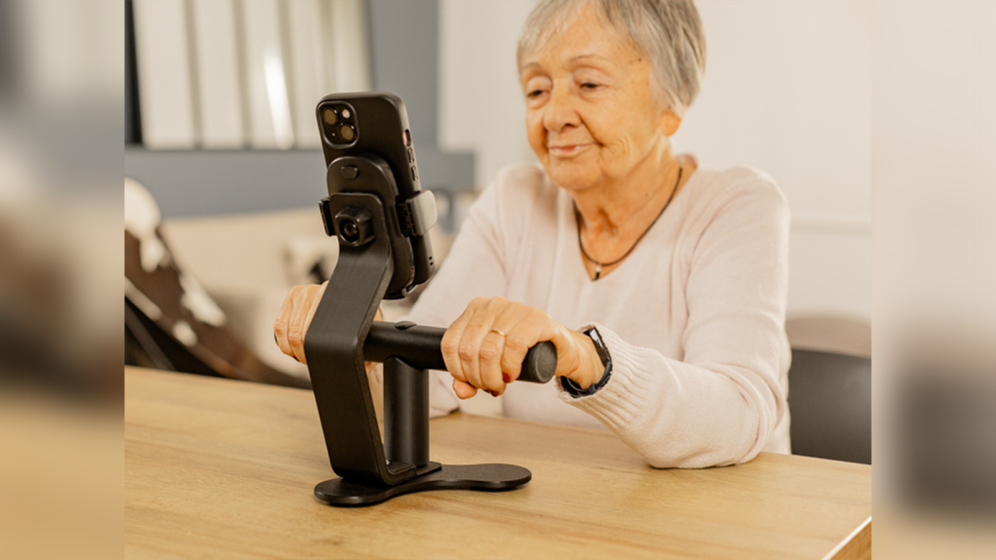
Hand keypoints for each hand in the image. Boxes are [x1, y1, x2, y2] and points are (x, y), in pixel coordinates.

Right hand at [273, 281, 381, 367]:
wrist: (354, 309)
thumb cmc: (360, 326)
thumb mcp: (366, 334)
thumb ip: (366, 344)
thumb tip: (365, 357)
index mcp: (340, 297)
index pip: (318, 330)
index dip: (314, 351)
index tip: (316, 360)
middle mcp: (322, 289)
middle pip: (300, 331)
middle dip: (302, 352)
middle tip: (309, 360)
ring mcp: (305, 291)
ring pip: (286, 329)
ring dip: (291, 347)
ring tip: (301, 355)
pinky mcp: (292, 296)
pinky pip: (278, 324)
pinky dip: (282, 340)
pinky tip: (290, 347)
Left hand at [440, 297, 603, 397]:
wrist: (559, 350)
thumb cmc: (523, 354)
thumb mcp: (491, 365)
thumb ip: (470, 378)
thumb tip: (460, 390)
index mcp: (475, 309)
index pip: (450, 343)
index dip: (457, 370)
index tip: (470, 383)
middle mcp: (492, 305)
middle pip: (469, 349)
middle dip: (477, 378)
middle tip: (491, 386)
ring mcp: (515, 309)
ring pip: (489, 350)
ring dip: (493, 377)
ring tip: (501, 383)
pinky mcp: (537, 319)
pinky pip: (514, 345)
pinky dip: (510, 366)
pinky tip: (512, 374)